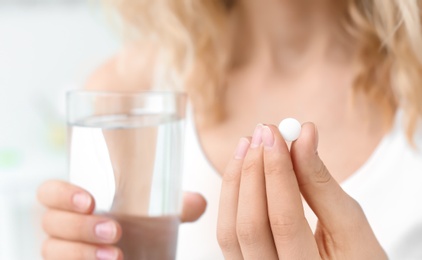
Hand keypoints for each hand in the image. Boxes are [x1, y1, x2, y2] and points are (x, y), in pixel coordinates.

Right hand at [37, 181, 205, 259]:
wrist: (135, 254)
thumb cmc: (138, 228)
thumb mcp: (156, 215)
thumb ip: (176, 206)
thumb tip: (199, 202)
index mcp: (77, 202)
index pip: (50, 191)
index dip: (61, 194)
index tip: (90, 200)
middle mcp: (64, 226)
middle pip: (50, 222)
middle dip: (80, 226)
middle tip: (115, 230)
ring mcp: (63, 249)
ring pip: (51, 249)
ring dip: (81, 252)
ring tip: (116, 256)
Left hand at [217, 123, 386, 258]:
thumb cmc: (358, 259)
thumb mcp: (351, 228)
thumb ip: (323, 184)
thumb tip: (304, 136)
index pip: (284, 220)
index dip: (276, 172)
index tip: (275, 134)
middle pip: (250, 225)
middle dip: (253, 172)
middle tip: (262, 133)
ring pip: (230, 231)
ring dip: (236, 181)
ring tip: (249, 144)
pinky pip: (228, 232)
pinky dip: (232, 196)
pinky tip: (243, 167)